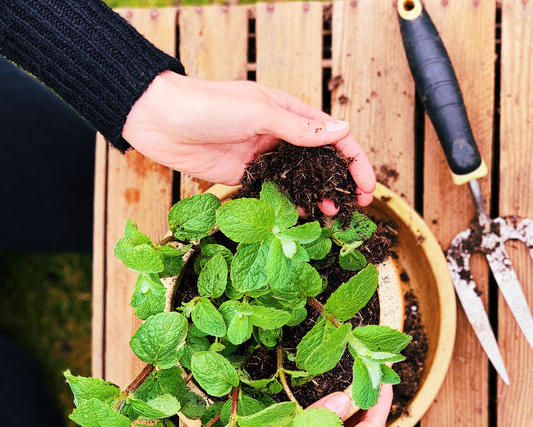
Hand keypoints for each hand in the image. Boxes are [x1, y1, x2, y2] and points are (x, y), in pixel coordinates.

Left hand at [122, 71, 374, 209]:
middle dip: (342, 183)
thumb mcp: (260, 112)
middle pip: (322, 162)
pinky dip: (291, 203)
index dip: (355, 161)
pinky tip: (301, 215)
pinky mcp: (246, 175)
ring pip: (301, 180)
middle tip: (356, 207)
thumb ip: (301, 128)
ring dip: (319, 196)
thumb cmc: (210, 106)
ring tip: (334, 215)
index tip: (367, 186)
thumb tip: (342, 131)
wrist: (164, 121)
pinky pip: (276, 191)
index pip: (334, 137)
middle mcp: (282, 136)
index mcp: (291, 114)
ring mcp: (265, 158)